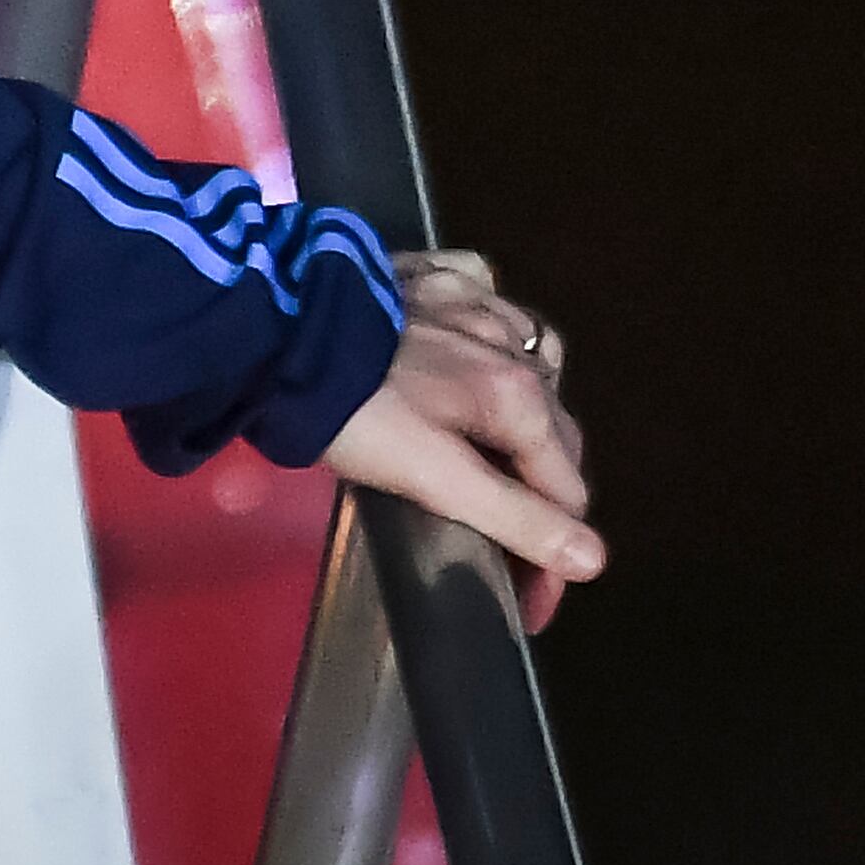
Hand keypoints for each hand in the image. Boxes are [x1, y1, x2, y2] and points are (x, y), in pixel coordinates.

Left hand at [321, 249, 602, 629]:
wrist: (272, 327)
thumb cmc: (352, 413)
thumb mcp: (431, 475)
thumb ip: (511, 515)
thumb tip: (593, 558)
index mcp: (518, 397)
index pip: (565, 490)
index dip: (549, 549)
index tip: (522, 590)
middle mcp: (510, 343)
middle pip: (553, 429)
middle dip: (542, 483)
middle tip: (507, 527)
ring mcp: (470, 299)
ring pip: (530, 356)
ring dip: (526, 399)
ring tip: (492, 436)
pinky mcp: (427, 273)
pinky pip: (483, 294)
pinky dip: (485, 322)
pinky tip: (464, 339)